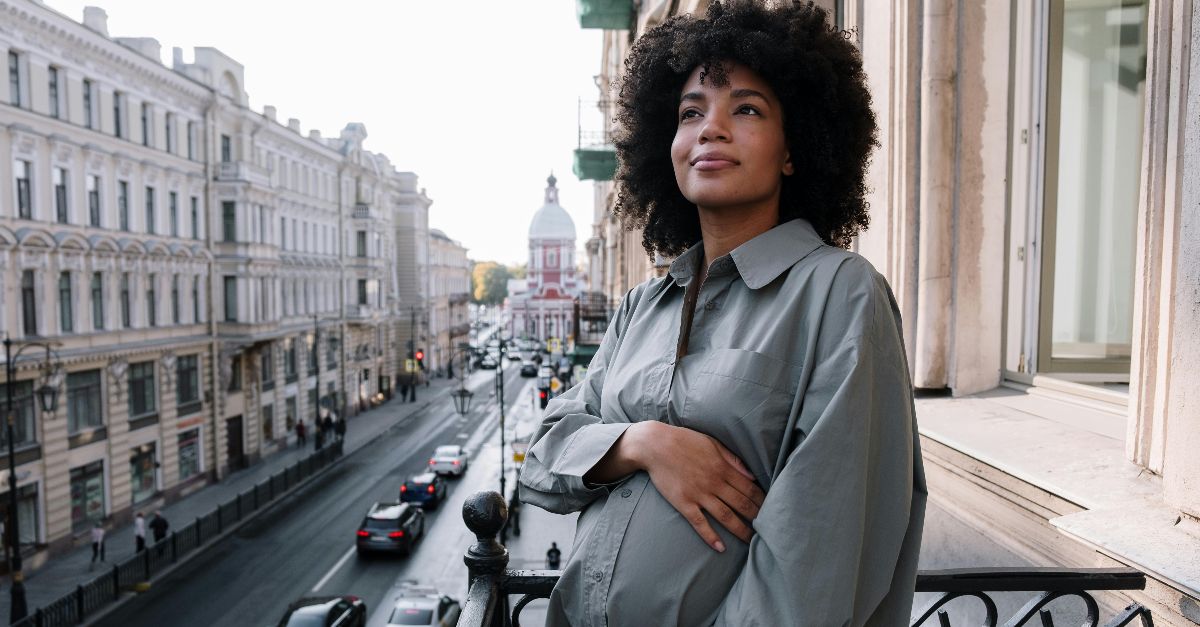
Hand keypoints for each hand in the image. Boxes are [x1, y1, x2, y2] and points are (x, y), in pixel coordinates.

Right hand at [638, 422, 763, 550]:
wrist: (655, 445)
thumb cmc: (684, 440)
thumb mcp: (712, 443)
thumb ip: (733, 460)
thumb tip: (752, 475)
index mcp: (723, 467)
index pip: (749, 488)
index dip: (762, 500)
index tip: (772, 509)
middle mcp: (714, 482)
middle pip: (741, 503)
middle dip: (756, 517)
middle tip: (768, 529)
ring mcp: (699, 494)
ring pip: (725, 516)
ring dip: (740, 529)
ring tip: (751, 540)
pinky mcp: (684, 503)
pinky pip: (700, 523)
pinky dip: (711, 536)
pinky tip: (720, 548)